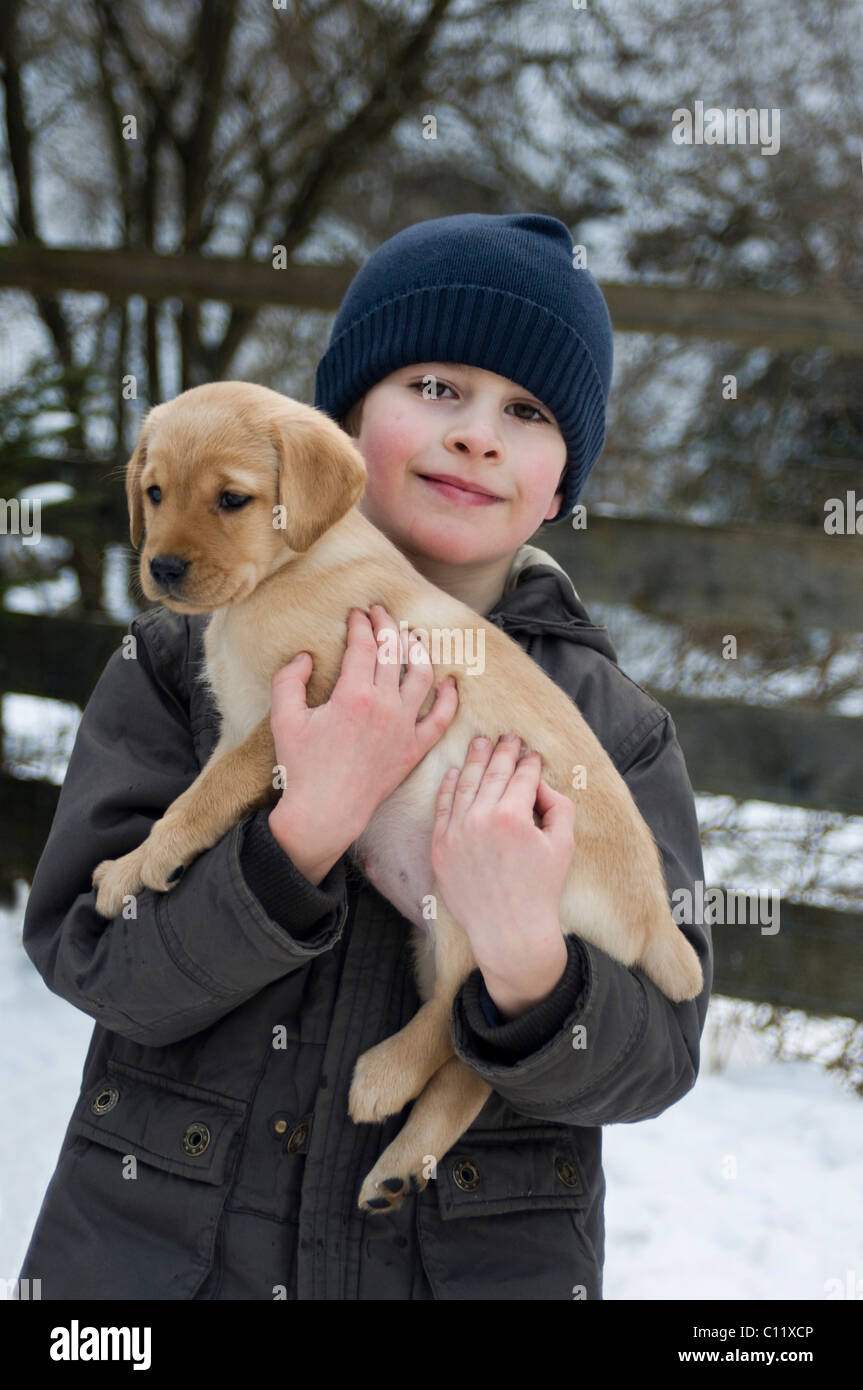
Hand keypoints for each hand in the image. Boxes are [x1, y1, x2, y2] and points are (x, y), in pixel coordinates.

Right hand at [268, 604, 458, 872]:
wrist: (325, 812)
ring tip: (410, 637)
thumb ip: (288, 680)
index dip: (360, 623)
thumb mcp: (283, 719)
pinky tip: (448, 681)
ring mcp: (404, 727)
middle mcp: (384, 706)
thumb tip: (305, 656)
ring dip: (418, 651)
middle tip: (380, 613)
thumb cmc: (301, 767)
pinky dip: (448, 698)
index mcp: (353, 695)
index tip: (356, 613)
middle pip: (394, 652)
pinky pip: (441, 718)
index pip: (364, 644)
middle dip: (387, 625)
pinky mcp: (414, 749)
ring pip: (422, 676)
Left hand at [431, 732, 574, 1006]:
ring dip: (474, 760)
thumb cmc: (541, 888)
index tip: (532, 753)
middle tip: (507, 737)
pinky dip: (449, 787)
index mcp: (513, 816)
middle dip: (502, 751)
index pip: (522, 776)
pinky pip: (442, 808)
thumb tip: (539, 782)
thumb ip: (558, 805)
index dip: (530, 762)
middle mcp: (480, 819)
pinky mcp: (440, 846)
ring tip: (480, 743)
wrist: (509, 931)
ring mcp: (456, 832)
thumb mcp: (563, 844)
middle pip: (492, 773)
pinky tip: (456, 772)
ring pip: (465, 784)